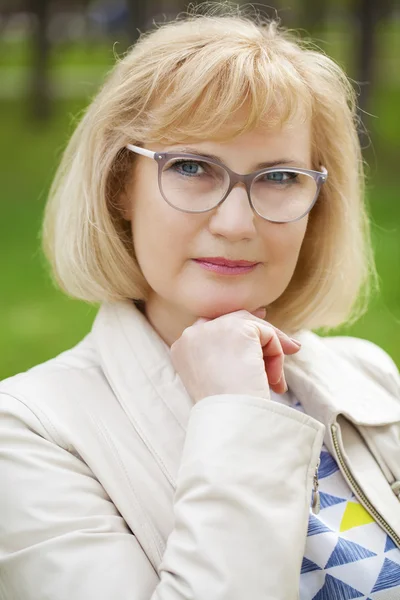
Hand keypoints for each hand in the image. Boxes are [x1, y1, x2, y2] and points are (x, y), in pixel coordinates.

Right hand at [171, 309, 300, 403]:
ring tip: (277, 382)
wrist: (229, 418)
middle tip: (291, 346)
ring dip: (272, 354)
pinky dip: (276, 356)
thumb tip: (261, 339)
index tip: (260, 322)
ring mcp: (214, 328)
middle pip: (232, 321)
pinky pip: (267, 335)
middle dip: (262, 331)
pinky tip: (273, 380)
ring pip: (252, 328)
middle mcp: (192, 334)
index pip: (211, 327)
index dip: (236, 325)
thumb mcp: (217, 381)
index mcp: (182, 349)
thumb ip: (227, 357)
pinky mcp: (238, 329)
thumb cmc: (225, 411)